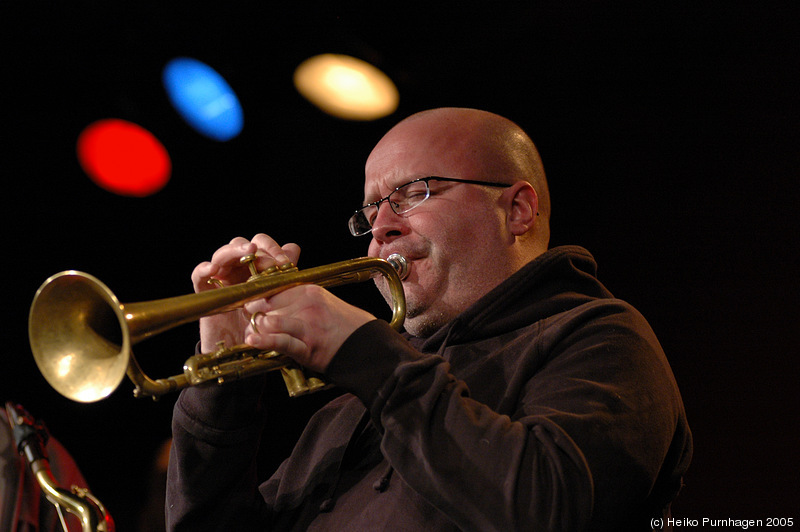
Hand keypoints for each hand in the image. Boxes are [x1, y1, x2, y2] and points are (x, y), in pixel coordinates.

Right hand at [191, 234, 300, 352]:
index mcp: (256, 269)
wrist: (243, 352)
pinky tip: (212, 269)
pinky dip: (203, 269)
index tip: (285, 263)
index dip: (272, 248)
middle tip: (266, 258)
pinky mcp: (205, 293)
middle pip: (240, 245)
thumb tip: (292, 247)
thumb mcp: (276, 300)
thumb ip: (283, 275)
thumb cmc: (261, 326)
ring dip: (234, 250)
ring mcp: (220, 280)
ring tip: (247, 252)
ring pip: (222, 255)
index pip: (260, 245)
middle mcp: (237, 271)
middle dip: (255, 248)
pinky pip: (198, 276)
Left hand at [244, 285, 375, 373]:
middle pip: (267, 304)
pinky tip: (253, 340)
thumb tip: (273, 299)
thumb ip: (298, 297)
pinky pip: (281, 342)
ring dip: (257, 327)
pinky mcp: (308, 347)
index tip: (251, 303)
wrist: (366, 345)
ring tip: (250, 332)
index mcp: (309, 291)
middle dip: (253, 313)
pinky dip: (265, 341)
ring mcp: (307, 325)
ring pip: (272, 320)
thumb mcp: (322, 301)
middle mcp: (307, 304)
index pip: (273, 287)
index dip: (257, 296)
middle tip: (249, 320)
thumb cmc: (344, 325)